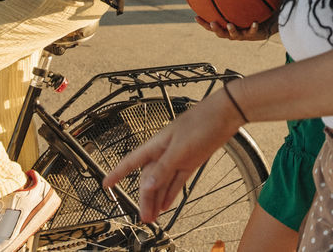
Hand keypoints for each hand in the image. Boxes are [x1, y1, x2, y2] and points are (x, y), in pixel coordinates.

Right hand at [103, 89, 244, 221]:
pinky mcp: (191, 161)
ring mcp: (178, 157)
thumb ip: (163, 168)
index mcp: (157, 144)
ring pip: (162, 182)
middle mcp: (165, 151)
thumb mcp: (180, 148)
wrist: (227, 114)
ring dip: (157, 199)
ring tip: (152, 217)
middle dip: (144, 198)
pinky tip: (165, 204)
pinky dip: (170, 193)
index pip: (132, 162)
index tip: (106, 184)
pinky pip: (176, 181)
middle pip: (149, 178)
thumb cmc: (202, 122)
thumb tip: (146, 186)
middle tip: (144, 218)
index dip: (118, 173)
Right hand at [196, 16, 275, 40]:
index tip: (196, 16)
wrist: (263, 26)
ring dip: (232, 30)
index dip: (203, 23)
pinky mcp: (253, 34)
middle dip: (216, 29)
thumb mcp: (237, 6)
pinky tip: (255, 22)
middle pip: (221, 33)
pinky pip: (253, 31)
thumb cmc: (247, 15)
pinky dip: (253, 27)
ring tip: (230, 24)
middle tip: (212, 23)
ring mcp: (242, 34)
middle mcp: (232, 32)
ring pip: (235, 35)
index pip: (211, 26)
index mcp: (225, 27)